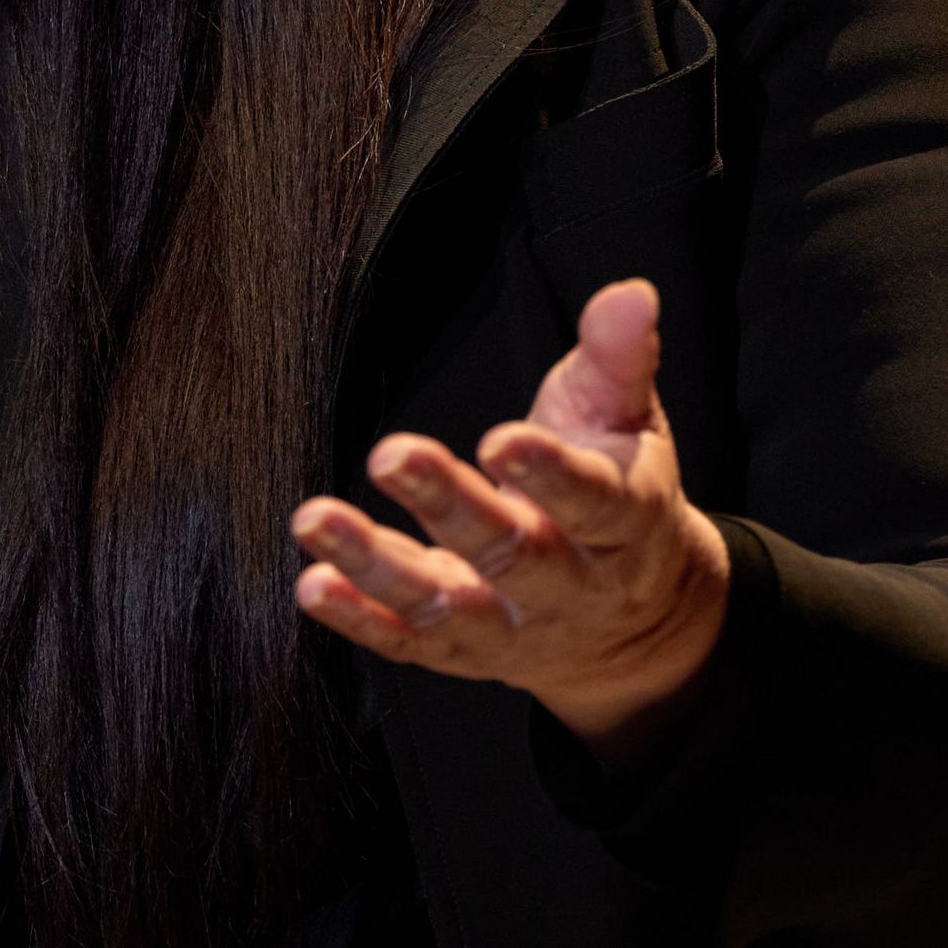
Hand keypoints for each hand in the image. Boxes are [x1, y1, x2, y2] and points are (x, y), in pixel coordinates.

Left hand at [290, 279, 729, 758]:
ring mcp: (512, 628)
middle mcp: (570, 587)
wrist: (633, 622)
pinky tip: (313, 583)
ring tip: (316, 521)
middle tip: (391, 456)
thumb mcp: (630, 422)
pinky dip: (357, 618)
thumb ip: (620, 358)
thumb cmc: (621, 494)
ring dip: (375, 567)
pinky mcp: (460, 653)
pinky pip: (405, 641)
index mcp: (624, 525)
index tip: (500, 440)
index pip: (594, 502)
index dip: (550, 473)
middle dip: (450, 506)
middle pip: (512, 555)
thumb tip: (630, 293)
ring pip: (446, 605)